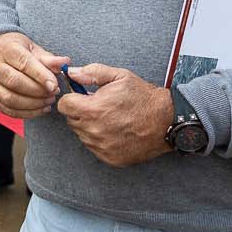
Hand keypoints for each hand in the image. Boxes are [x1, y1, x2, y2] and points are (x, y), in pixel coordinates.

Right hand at [0, 31, 69, 116]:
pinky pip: (8, 110)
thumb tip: (64, 62)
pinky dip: (26, 113)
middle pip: (15, 82)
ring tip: (48, 101)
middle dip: (38, 91)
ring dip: (33, 104)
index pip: (23, 63)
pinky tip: (40, 109)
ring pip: (10, 99)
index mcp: (6, 49)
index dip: (40, 75)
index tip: (54, 85)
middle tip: (54, 93)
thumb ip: (48, 58)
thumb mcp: (31, 47)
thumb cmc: (13, 49)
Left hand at [56, 64, 175, 167]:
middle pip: (71, 120)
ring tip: (110, 119)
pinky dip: (100, 140)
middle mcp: (94, 131)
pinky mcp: (110, 158)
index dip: (73, 99)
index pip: (64, 105)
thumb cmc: (144, 98)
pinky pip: (94, 147)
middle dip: (81, 112)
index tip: (83, 98)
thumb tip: (71, 73)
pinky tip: (115, 131)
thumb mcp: (119, 76)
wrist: (167, 121)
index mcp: (93, 109)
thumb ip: (91, 73)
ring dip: (90, 126)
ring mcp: (101, 147)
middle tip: (100, 107)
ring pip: (82, 135)